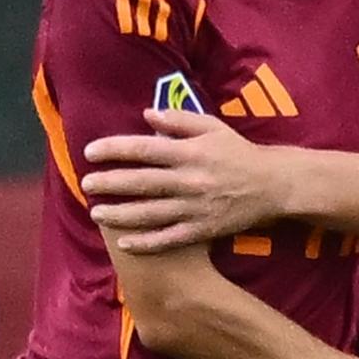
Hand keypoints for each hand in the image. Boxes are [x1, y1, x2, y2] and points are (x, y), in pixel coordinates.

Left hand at [84, 108, 286, 252]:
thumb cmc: (238, 152)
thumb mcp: (213, 127)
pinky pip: (170, 238)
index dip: (115, 150)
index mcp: (190, 153)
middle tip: (85, 185)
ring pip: (151, 213)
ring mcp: (195, 208)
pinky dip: (147, 243)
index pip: (144, 149)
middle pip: (142, 183)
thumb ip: (179, 120)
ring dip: (121, 215)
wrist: (273, 185)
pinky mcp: (202, 229)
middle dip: (110, 184)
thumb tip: (146, 115)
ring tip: (97, 213)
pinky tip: (125, 243)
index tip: (90, 152)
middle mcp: (189, 180)